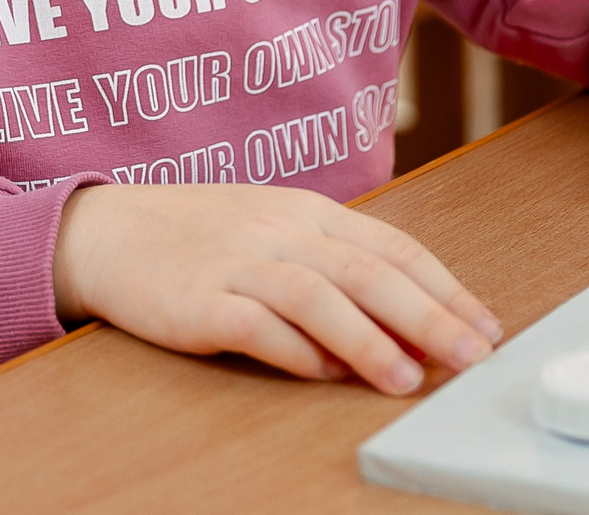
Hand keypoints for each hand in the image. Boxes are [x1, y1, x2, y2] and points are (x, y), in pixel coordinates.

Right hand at [51, 183, 500, 393]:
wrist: (103, 231)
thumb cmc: (197, 238)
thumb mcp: (273, 232)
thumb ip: (333, 267)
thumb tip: (401, 322)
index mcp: (306, 211)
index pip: (391, 246)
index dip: (444, 287)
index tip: (485, 325)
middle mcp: (278, 230)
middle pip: (366, 270)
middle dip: (428, 315)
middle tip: (471, 354)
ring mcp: (235, 263)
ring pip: (316, 296)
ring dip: (368, 339)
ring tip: (408, 378)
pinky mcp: (196, 300)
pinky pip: (253, 325)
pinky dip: (292, 350)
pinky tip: (322, 374)